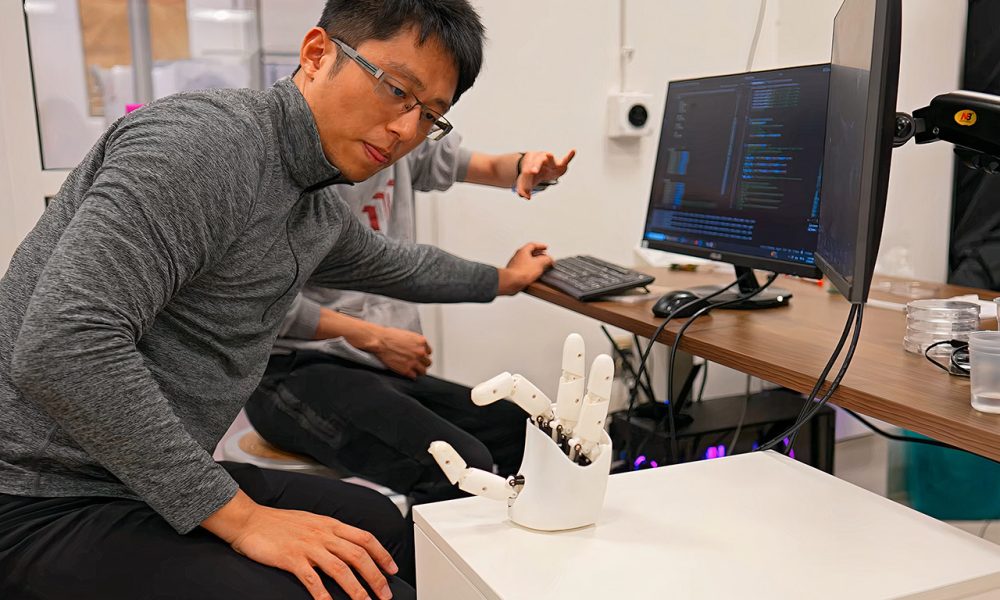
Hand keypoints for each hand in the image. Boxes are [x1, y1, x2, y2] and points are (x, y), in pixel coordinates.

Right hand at [203, 490, 398, 599]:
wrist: (249, 519)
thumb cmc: (279, 523)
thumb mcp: (311, 522)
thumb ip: (329, 533)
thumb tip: (349, 546)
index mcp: (330, 524)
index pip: (365, 538)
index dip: (382, 554)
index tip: (392, 569)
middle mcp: (323, 534)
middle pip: (358, 555)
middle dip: (375, 576)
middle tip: (385, 594)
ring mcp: (308, 546)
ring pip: (340, 568)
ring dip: (356, 588)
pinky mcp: (291, 558)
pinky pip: (312, 579)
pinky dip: (324, 595)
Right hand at [368, 326, 432, 378]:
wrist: (380, 341)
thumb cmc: (389, 336)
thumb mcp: (407, 334)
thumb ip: (415, 342)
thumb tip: (416, 348)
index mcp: (421, 342)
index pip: (429, 352)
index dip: (423, 354)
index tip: (420, 356)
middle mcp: (420, 352)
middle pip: (428, 362)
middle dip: (422, 363)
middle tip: (417, 363)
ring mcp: (414, 362)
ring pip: (423, 371)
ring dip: (419, 370)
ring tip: (414, 370)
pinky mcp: (406, 370)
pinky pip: (414, 376)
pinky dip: (411, 375)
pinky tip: (407, 372)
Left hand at [497, 242, 553, 294]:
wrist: (511, 282)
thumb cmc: (522, 272)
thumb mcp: (540, 263)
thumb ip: (546, 259)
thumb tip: (550, 259)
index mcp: (523, 251)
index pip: (533, 245)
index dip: (540, 246)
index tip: (545, 247)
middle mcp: (517, 256)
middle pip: (529, 253)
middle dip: (538, 255)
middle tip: (544, 258)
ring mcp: (515, 265)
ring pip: (526, 262)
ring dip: (534, 263)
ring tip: (540, 267)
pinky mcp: (514, 273)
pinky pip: (523, 270)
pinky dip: (529, 271)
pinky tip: (533, 275)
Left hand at [515, 149, 575, 199]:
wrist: (541, 166)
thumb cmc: (533, 175)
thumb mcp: (526, 182)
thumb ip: (523, 190)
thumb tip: (526, 197)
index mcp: (530, 163)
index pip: (527, 168)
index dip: (526, 173)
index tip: (526, 178)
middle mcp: (540, 159)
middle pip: (538, 161)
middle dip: (535, 166)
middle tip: (533, 171)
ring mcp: (551, 161)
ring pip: (550, 158)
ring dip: (549, 158)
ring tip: (549, 155)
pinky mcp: (560, 164)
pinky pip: (566, 159)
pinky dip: (570, 156)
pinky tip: (573, 151)